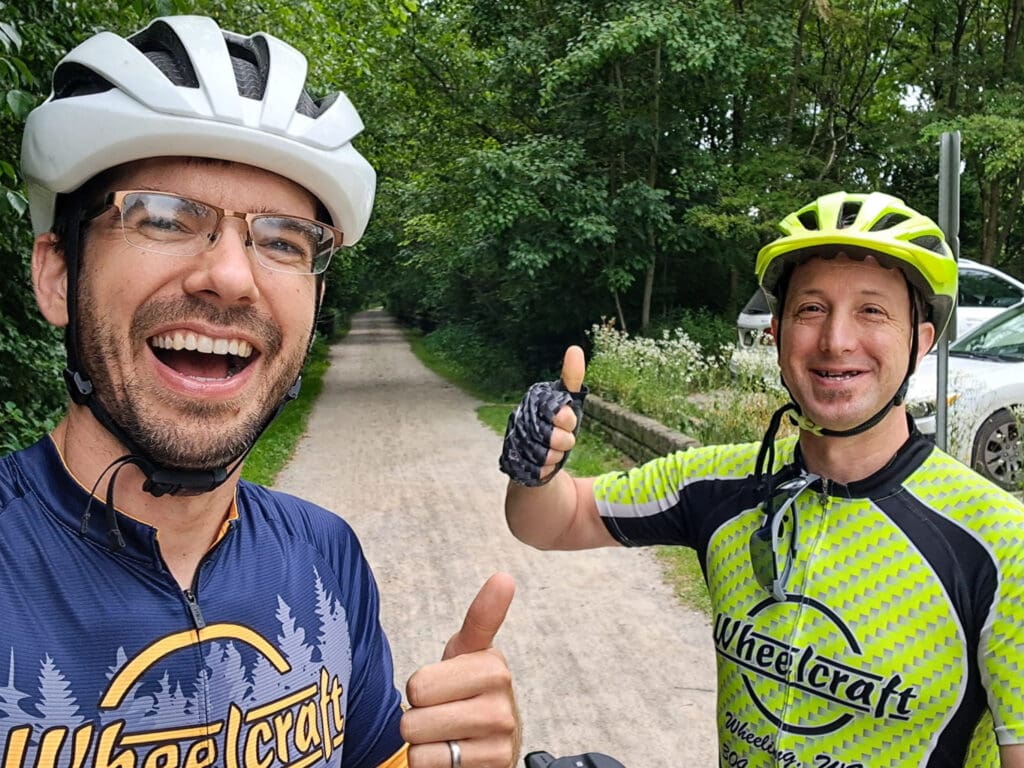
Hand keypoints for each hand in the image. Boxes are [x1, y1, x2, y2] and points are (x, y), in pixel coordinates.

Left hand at [401, 573, 519, 767]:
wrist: (488, 743)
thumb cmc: (469, 691)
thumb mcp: (468, 652)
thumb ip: (482, 616)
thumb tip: (504, 576)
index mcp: (492, 664)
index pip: (419, 684)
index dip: (420, 688)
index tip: (448, 691)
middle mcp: (501, 699)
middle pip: (415, 711)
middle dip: (418, 714)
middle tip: (442, 712)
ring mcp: (498, 734)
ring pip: (418, 739)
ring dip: (423, 741)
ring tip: (446, 733)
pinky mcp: (492, 763)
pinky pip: (428, 763)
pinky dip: (431, 763)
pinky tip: (453, 754)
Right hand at [498, 345, 587, 485]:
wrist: (535, 455)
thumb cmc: (554, 424)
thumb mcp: (567, 400)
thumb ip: (571, 377)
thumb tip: (574, 348)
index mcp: (533, 401)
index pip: (557, 411)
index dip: (566, 419)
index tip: (569, 420)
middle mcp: (521, 418)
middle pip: (553, 436)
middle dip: (564, 440)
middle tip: (564, 439)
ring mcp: (515, 440)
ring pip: (546, 455)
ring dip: (556, 456)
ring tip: (554, 450)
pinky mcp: (513, 462)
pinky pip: (537, 470)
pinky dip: (545, 469)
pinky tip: (544, 463)